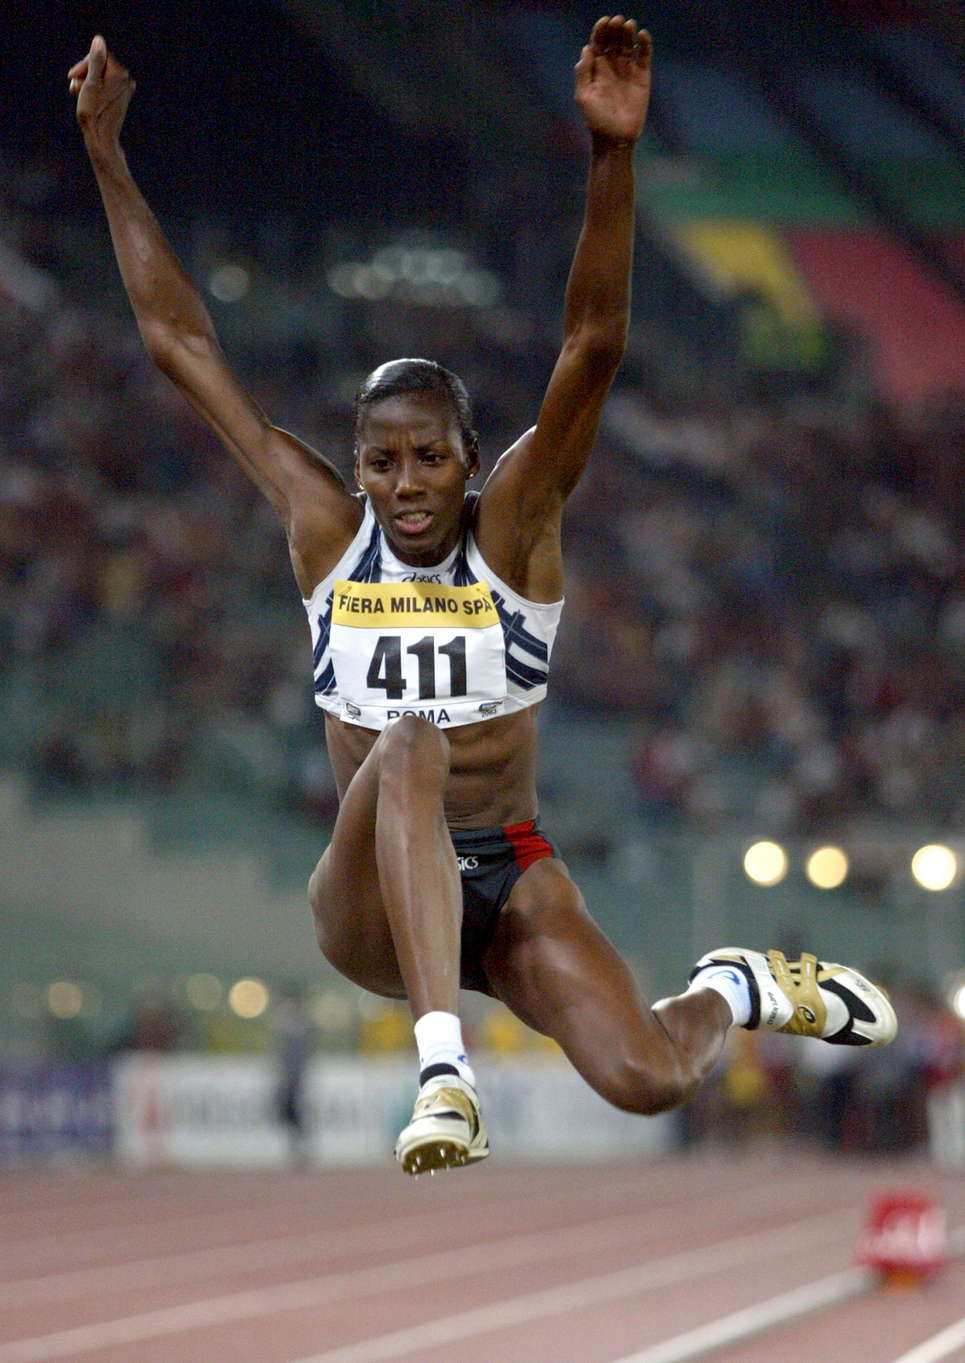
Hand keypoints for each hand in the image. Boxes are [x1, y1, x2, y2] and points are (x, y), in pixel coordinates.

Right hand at [68, 36, 134, 148]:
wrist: (102, 139)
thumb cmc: (93, 112)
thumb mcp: (90, 83)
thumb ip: (95, 61)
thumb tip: (99, 40)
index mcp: (120, 74)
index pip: (99, 55)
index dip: (84, 64)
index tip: (72, 75)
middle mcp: (126, 80)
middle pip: (100, 65)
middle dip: (85, 73)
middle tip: (73, 86)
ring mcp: (125, 90)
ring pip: (101, 77)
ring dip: (86, 82)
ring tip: (77, 93)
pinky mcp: (122, 99)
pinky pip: (106, 87)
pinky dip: (94, 90)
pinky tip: (85, 98)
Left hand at [575, 15, 651, 144]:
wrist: (616, 138)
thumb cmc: (596, 120)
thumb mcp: (583, 96)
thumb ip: (583, 72)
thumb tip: (587, 48)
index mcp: (596, 68)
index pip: (598, 42)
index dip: (601, 30)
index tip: (605, 22)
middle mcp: (612, 65)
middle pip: (614, 39)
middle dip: (615, 28)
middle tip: (618, 21)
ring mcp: (627, 69)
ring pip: (629, 43)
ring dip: (628, 32)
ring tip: (629, 25)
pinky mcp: (642, 75)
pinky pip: (644, 55)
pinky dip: (645, 44)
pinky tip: (643, 35)